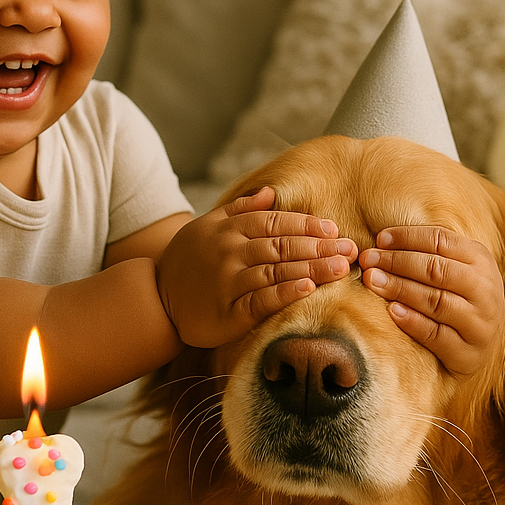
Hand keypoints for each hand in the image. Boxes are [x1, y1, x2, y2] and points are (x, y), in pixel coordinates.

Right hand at [157, 187, 356, 347]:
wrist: (154, 299)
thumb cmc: (187, 261)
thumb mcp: (207, 226)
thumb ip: (240, 210)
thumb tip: (270, 191)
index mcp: (228, 228)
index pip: (274, 221)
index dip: (306, 225)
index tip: (333, 229)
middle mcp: (229, 251)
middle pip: (282, 245)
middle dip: (319, 247)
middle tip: (350, 249)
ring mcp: (228, 282)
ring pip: (276, 271)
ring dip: (312, 268)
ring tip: (341, 268)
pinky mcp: (227, 313)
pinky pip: (261, 301)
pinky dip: (285, 293)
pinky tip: (308, 289)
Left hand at [358, 226, 504, 376]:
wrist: (484, 347)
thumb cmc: (462, 298)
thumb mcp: (458, 269)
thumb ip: (430, 253)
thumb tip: (384, 241)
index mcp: (481, 261)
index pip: (442, 241)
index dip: (408, 237)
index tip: (379, 239)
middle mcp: (485, 290)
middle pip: (437, 269)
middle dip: (397, 261)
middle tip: (368, 260)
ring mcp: (479, 323)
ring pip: (436, 301)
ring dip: (400, 288)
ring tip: (373, 281)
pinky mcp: (468, 353)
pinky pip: (437, 335)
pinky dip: (412, 322)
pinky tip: (391, 311)